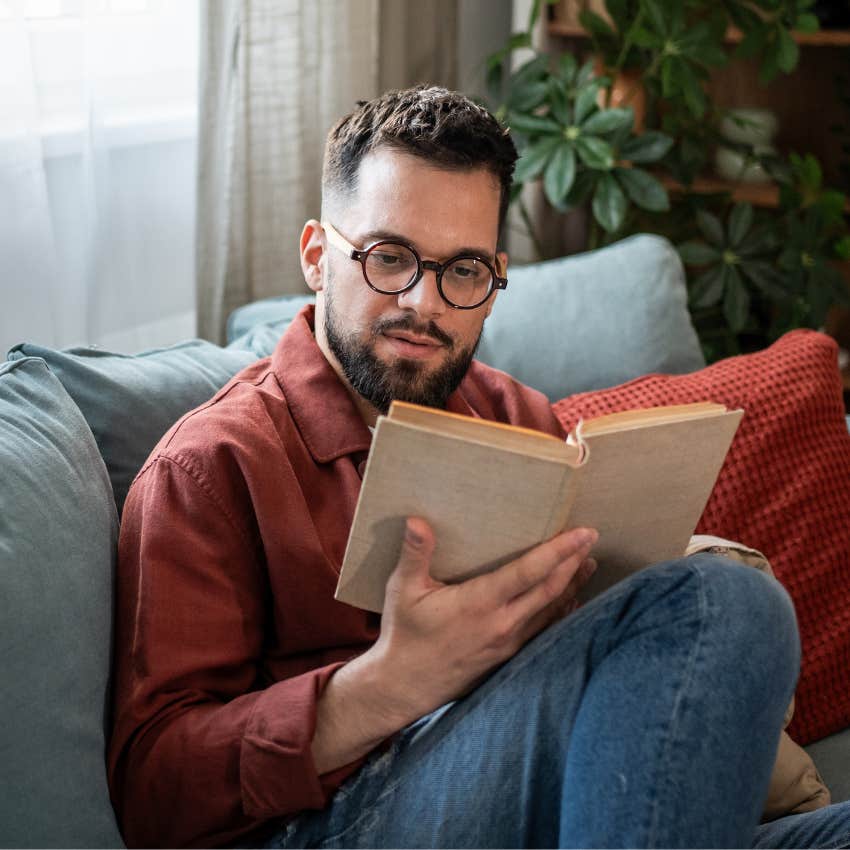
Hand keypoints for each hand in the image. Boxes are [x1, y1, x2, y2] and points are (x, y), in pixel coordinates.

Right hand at [366, 517, 598, 726]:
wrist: (404, 686)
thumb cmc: (404, 634)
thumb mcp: (402, 590)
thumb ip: (414, 554)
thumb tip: (416, 521)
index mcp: (479, 603)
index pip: (529, 572)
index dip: (559, 551)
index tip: (583, 532)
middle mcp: (501, 623)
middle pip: (550, 590)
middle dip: (574, 562)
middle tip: (591, 539)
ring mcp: (508, 642)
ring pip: (551, 610)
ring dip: (572, 585)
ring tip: (588, 562)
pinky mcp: (508, 655)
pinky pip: (543, 629)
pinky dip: (561, 611)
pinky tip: (571, 600)